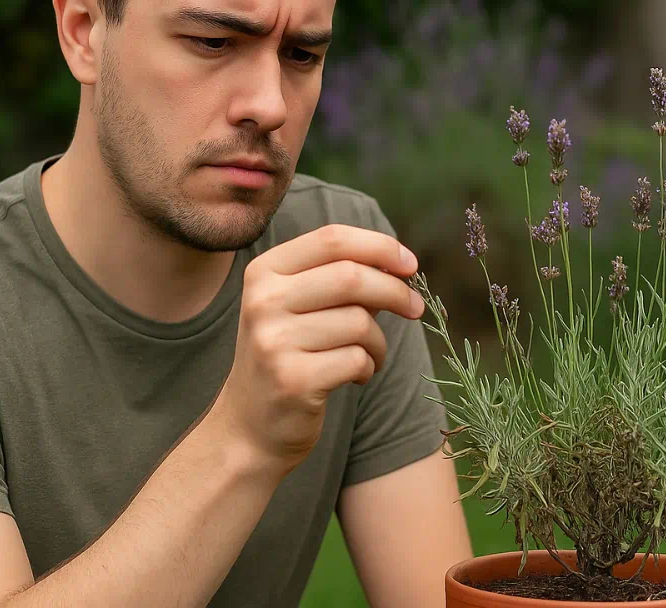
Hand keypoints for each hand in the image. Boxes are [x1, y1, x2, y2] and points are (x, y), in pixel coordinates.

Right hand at [211, 223, 423, 468]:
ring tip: (369, 355)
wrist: (250, 426)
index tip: (411, 264)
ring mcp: (274, 341)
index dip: (380, 247)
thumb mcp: (300, 307)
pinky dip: (368, 367)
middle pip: (351, 277)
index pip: (332, 239)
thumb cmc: (288, 356)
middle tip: (416, 308)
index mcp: (264, 272)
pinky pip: (357, 359)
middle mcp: (263, 301)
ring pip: (359, 322)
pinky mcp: (293, 380)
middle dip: (396, 291)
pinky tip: (355, 376)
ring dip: (379, 341)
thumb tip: (400, 264)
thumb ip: (341, 280)